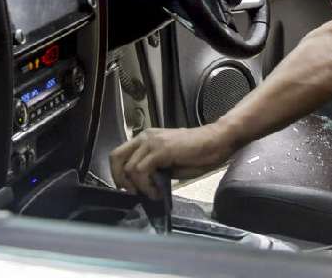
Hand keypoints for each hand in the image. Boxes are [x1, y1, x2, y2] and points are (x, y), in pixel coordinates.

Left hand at [109, 123, 236, 198]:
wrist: (216, 141)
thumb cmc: (198, 153)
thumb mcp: (170, 163)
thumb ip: (155, 169)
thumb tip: (145, 184)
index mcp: (145, 139)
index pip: (119, 154)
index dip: (119, 174)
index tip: (129, 189)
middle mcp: (144, 137)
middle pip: (116, 157)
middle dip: (119, 179)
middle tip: (132, 193)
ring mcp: (151, 142)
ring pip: (129, 167)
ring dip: (138, 186)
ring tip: (153, 194)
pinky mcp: (160, 149)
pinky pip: (142, 170)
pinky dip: (146, 186)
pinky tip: (157, 192)